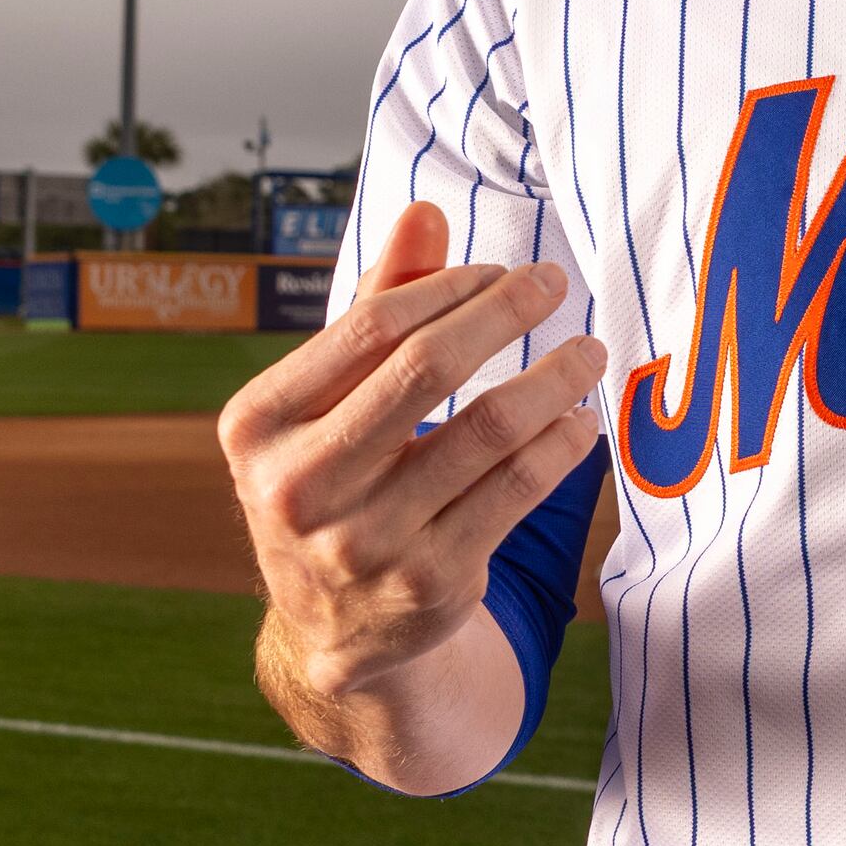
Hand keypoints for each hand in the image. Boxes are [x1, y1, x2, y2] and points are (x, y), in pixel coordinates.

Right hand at [215, 201, 608, 785]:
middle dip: (504, 314)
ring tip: (587, 352)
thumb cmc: (337, 480)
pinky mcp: (430, 584)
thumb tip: (425, 213)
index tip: (502, 271)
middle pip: (426, 370)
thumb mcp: (329, 401)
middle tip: (555, 283)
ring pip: (486, 431)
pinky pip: (516, 490)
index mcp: (258, 426)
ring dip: (551, 379)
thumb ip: (377, 307)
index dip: (449, 287)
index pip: (371, 327)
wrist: (334, 632)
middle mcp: (299, 488)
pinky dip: (560, 444)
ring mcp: (365, 543)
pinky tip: (580, 419)